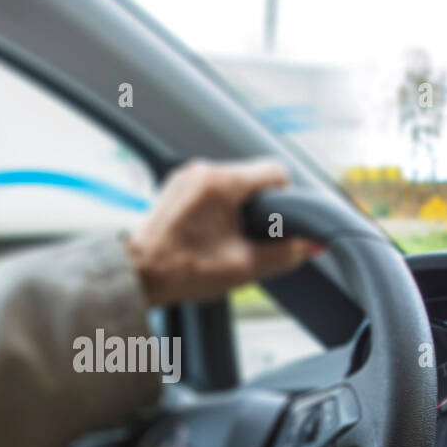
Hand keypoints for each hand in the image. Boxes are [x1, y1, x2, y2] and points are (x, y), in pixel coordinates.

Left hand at [124, 158, 319, 306]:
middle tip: (250, 238)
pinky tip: (208, 235)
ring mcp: (186, 176)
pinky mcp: (174, 187)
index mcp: (222, 182)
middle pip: (252, 177)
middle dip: (259, 207)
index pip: (275, 171)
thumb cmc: (181, 271)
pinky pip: (208, 189)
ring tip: (226, 239)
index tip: (281, 221)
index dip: (286, 197)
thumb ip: (284, 254)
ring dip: (237, 208)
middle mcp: (203, 170)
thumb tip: (309, 246)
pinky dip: (216, 209)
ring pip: (230, 184)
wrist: (136, 275)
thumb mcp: (243, 267)